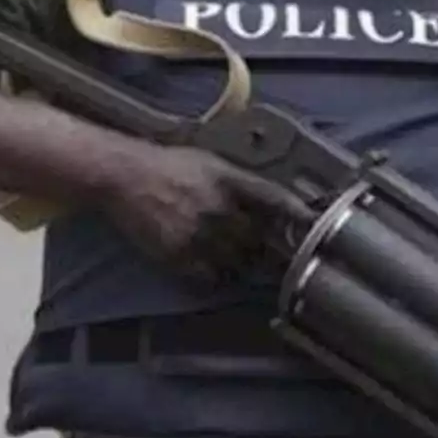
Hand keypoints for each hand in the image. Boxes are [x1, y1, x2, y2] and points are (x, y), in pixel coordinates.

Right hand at [98, 142, 305, 285]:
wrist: (124, 176)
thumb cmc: (168, 165)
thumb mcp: (209, 161)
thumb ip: (239, 181)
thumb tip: (269, 201)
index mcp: (228, 180)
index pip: (273, 199)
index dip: (297, 213)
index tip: (313, 224)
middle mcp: (218, 208)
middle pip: (259, 238)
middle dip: (268, 246)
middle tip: (274, 251)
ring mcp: (199, 235)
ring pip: (238, 261)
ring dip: (246, 263)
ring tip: (245, 261)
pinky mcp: (180, 255)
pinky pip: (212, 276)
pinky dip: (220, 276)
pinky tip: (219, 268)